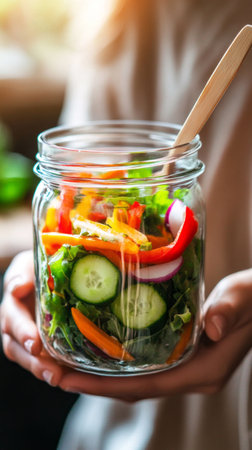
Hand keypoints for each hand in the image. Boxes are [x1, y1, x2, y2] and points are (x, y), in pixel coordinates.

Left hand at [1, 251, 251, 400]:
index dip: (105, 386)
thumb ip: (228, 310)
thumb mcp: (243, 298)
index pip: (146, 385)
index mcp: (204, 371)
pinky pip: (146, 368)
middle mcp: (192, 376)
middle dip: (94, 384)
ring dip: (103, 376)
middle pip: (134, 388)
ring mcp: (188, 369)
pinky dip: (120, 364)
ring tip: (67, 363)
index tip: (68, 378)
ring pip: (138, 380)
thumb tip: (213, 327)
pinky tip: (102, 351)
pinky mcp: (185, 358)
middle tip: (54, 371)